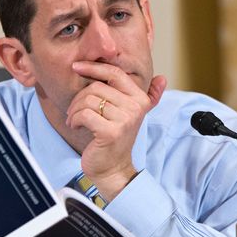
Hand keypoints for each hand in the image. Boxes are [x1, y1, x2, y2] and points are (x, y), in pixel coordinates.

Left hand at [65, 61, 166, 201]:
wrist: (113, 169)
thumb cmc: (115, 139)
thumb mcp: (130, 114)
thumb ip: (146, 96)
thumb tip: (163, 78)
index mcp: (140, 99)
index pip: (115, 73)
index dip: (94, 67)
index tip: (77, 66)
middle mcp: (135, 108)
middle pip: (96, 87)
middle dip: (79, 98)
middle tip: (74, 110)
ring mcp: (124, 120)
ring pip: (88, 100)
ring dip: (74, 110)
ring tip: (74, 119)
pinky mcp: (110, 132)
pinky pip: (84, 114)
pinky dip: (74, 119)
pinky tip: (75, 126)